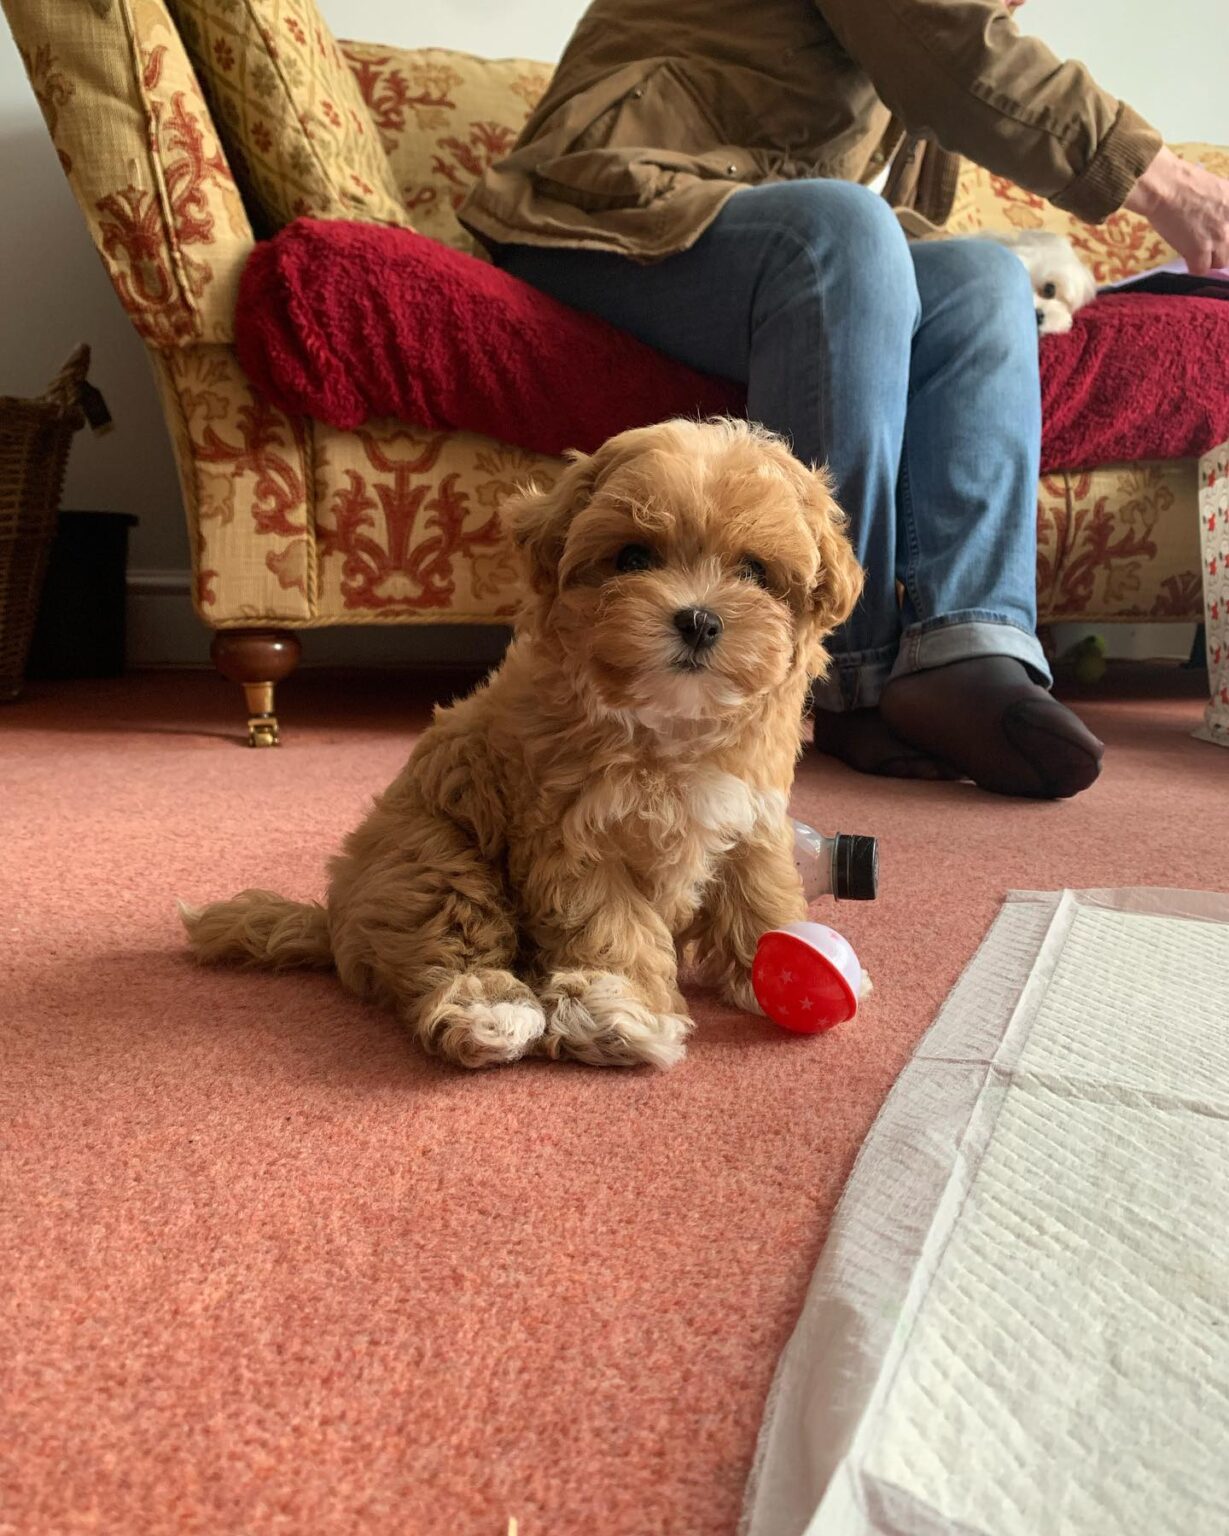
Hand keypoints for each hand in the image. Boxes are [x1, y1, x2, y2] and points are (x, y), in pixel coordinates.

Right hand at [1125, 146, 1228, 274]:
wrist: (1165, 187)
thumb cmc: (1186, 182)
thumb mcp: (1220, 189)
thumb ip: (1226, 207)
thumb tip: (1221, 219)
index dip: (1227, 236)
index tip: (1221, 236)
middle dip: (1221, 248)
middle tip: (1208, 242)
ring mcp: (1218, 238)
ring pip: (1220, 262)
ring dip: (1209, 258)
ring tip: (1197, 249)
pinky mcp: (1199, 251)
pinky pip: (1201, 270)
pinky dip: (1194, 266)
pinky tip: (1188, 257)